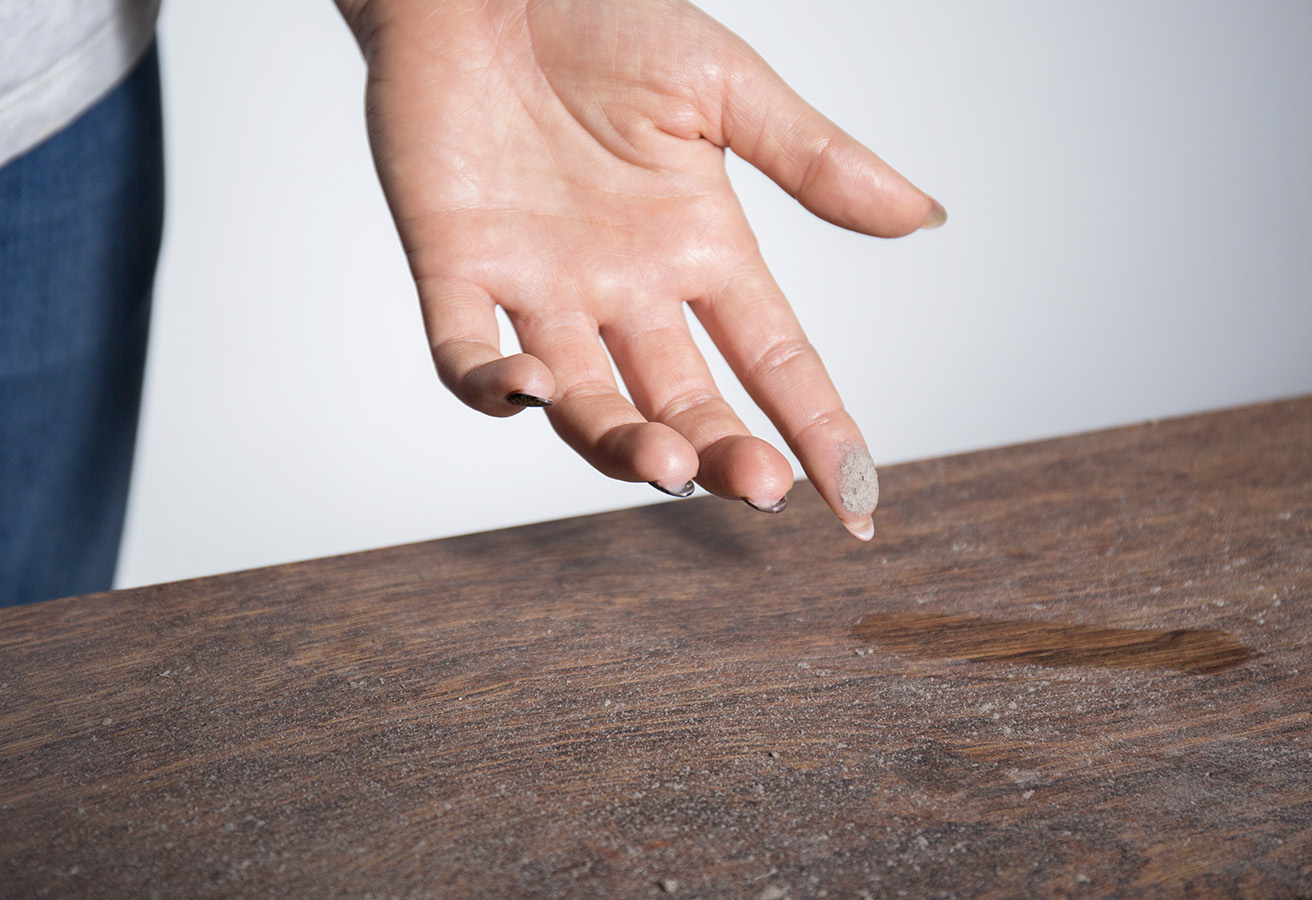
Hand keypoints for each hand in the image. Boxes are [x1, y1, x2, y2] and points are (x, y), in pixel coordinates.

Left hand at [339, 0, 943, 538]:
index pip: (776, 360)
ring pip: (584, 402)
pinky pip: (463, 356)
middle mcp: (625, 288)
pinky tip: (530, 392)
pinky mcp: (456, 270)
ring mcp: (540, 288)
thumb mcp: (723, 86)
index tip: (858, 504)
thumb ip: (812, 158)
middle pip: (685, 401)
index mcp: (701, 249)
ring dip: (621, 444)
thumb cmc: (601, 17)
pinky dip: (490, 388)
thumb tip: (926, 216)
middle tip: (756, 485)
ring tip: (663, 463)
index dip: (819, 430)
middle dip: (722, 452)